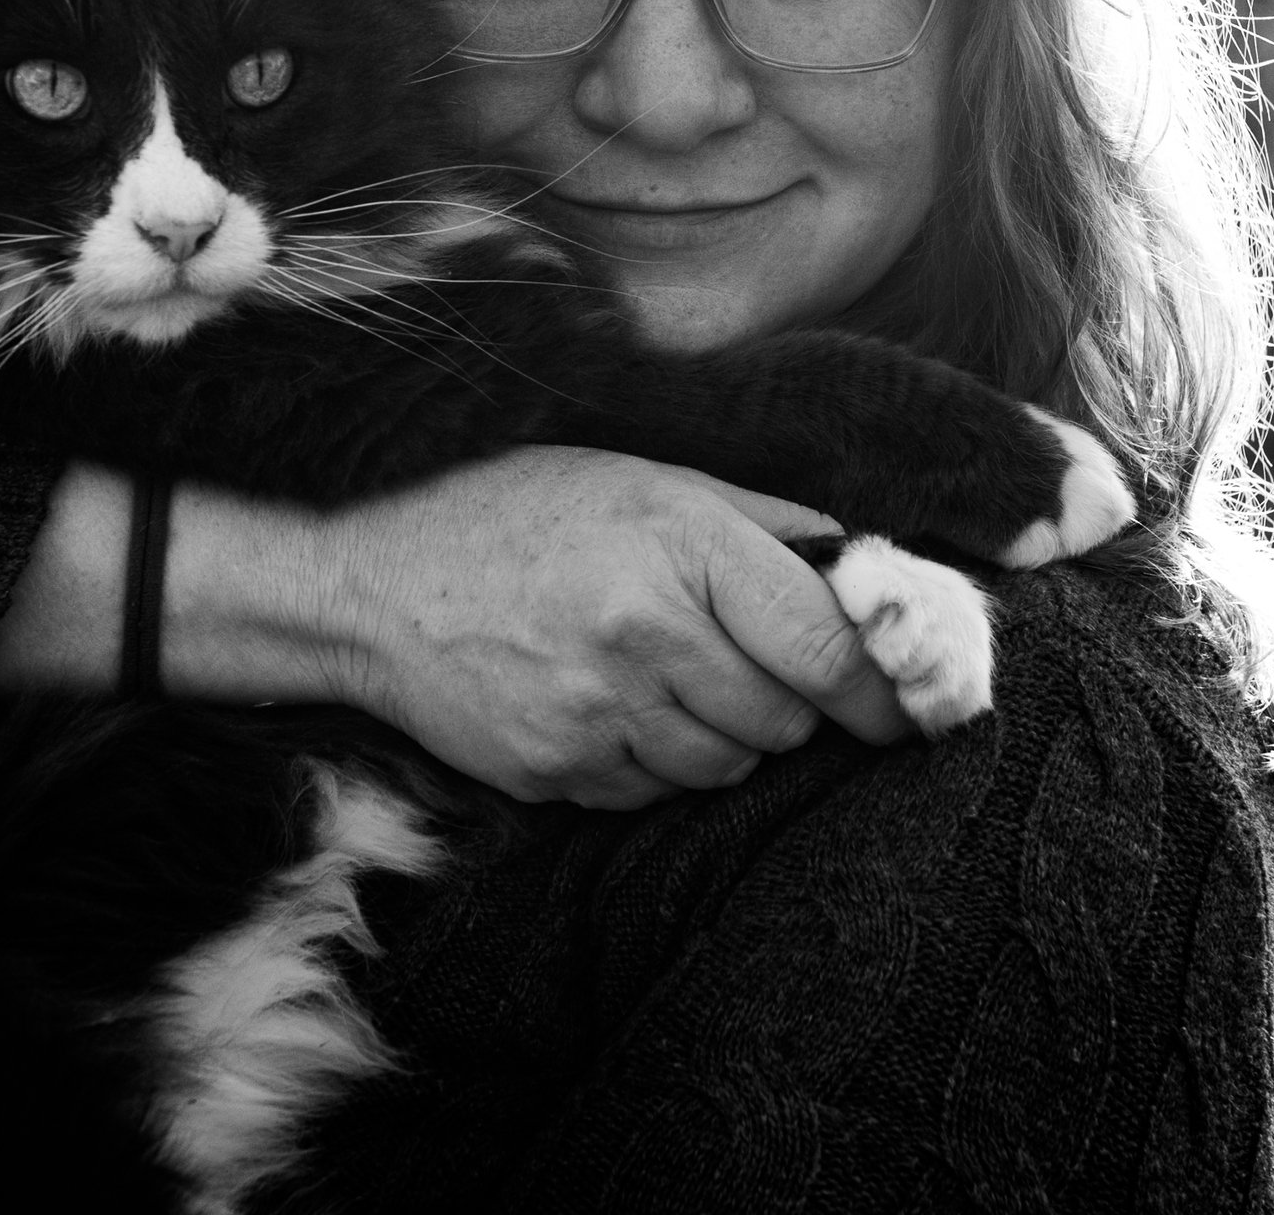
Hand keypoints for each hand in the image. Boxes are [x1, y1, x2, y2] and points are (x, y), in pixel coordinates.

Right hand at [284, 446, 909, 807]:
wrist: (370, 580)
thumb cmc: (513, 513)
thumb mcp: (638, 478)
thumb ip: (757, 518)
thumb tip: (862, 564)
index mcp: (678, 543)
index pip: (826, 644)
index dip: (882, 689)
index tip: (904, 710)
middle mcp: (643, 630)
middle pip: (786, 719)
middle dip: (783, 703)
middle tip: (734, 664)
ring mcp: (596, 709)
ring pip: (726, 768)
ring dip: (719, 738)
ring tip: (659, 680)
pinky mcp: (557, 771)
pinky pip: (654, 794)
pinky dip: (650, 763)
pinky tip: (605, 706)